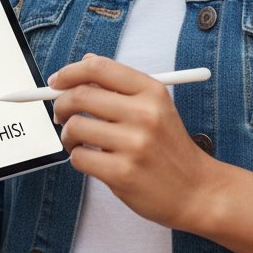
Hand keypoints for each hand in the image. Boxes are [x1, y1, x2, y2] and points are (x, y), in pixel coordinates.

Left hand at [50, 54, 219, 230]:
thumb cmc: (169, 147)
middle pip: (80, 95)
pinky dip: (77, 157)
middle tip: (60, 114)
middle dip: (61, 105)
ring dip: (68, 135)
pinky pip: (79, 157)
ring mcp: (133, 145)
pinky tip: (91, 159)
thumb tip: (84, 62)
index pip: (99, 68)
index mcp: (151, 91)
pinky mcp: (122, 174)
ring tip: (78, 141)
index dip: (70, 72)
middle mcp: (144, 114)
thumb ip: (121, 86)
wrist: (196, 190)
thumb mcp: (156, 107)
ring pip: (75, 127)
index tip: (56, 81)